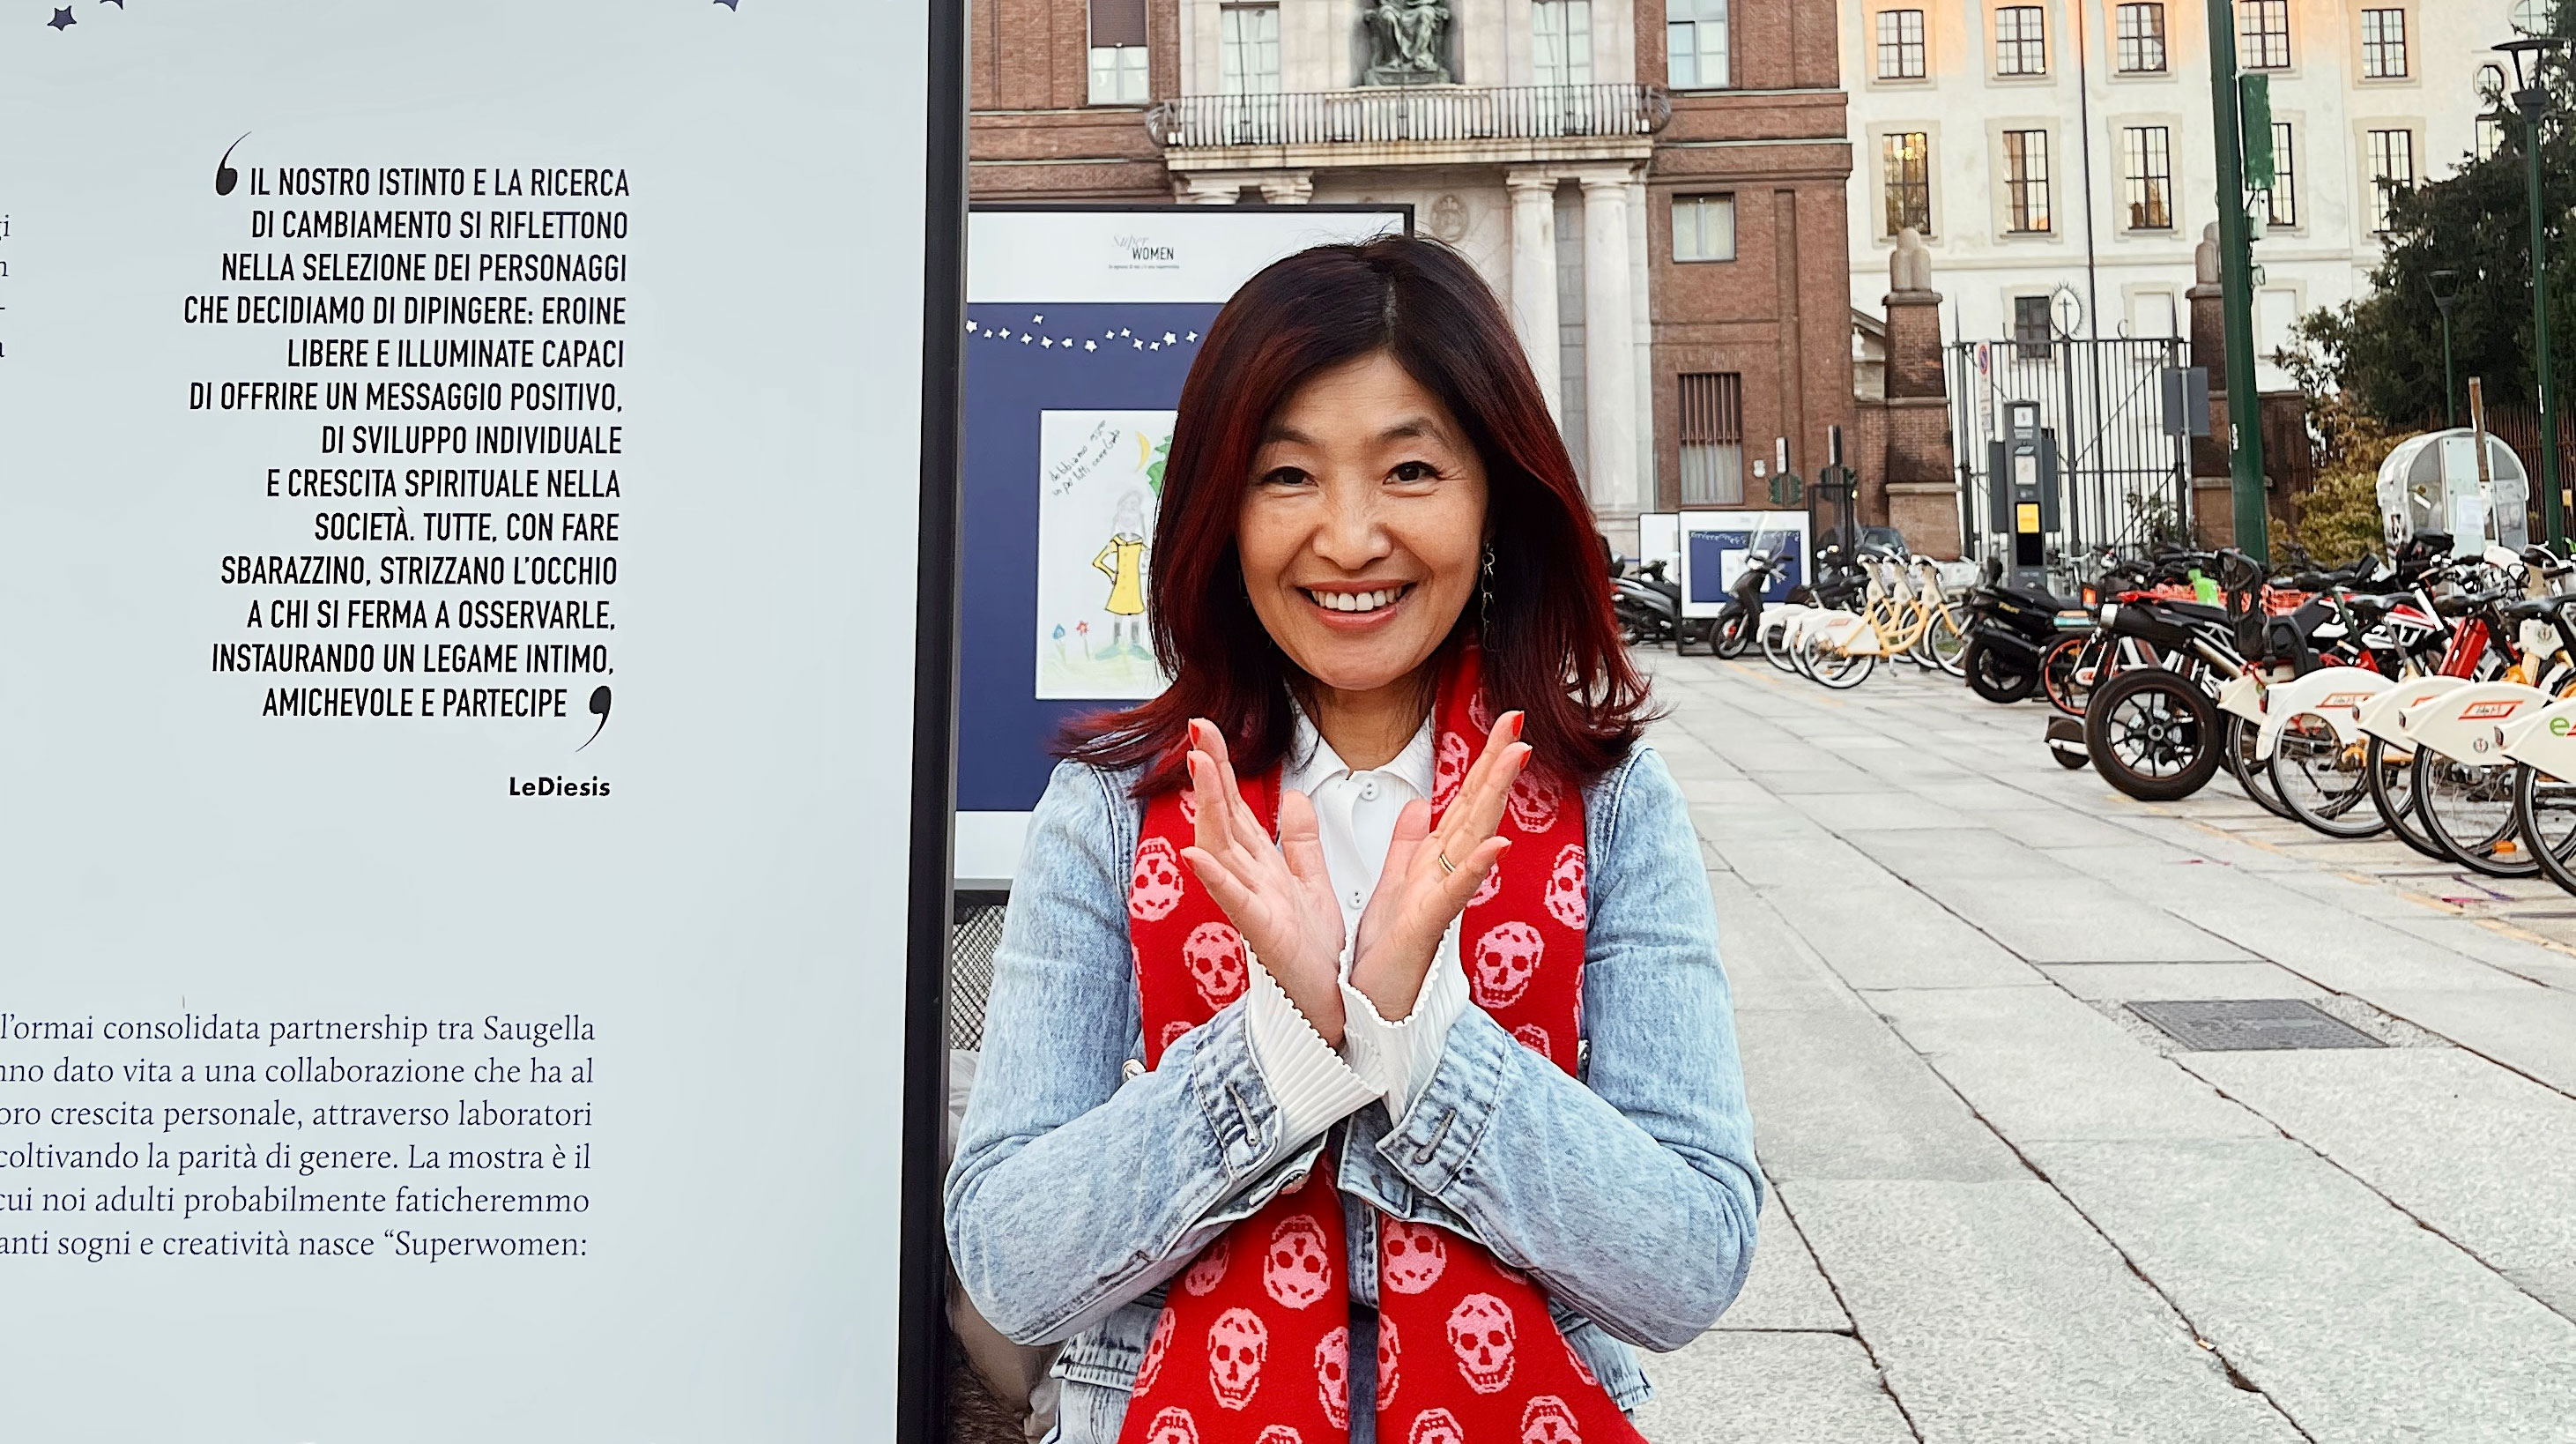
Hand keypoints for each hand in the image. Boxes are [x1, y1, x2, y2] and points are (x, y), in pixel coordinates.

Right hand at [1176, 719, 1350, 1046]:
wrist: (1330, 1009)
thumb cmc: (1315, 955)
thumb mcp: (1312, 884)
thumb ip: (1300, 842)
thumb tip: (1293, 797)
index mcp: (1264, 867)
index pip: (1238, 806)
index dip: (1223, 767)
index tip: (1207, 728)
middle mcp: (1251, 881)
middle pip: (1223, 817)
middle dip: (1209, 773)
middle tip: (1197, 729)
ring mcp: (1253, 906)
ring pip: (1222, 849)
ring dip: (1208, 808)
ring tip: (1198, 767)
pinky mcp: (1263, 934)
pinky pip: (1235, 902)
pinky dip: (1214, 878)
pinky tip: (1196, 855)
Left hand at [1348, 711, 1528, 1020]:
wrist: (1371, 1012)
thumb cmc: (1385, 957)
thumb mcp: (1393, 887)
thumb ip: (1407, 846)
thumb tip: (1419, 807)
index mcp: (1433, 863)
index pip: (1464, 801)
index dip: (1482, 761)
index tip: (1504, 721)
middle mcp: (1444, 877)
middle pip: (1476, 810)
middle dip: (1496, 765)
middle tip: (1517, 723)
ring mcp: (1440, 901)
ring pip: (1473, 840)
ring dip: (1494, 799)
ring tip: (1514, 758)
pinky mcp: (1426, 928)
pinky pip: (1453, 894)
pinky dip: (1476, 868)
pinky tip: (1495, 845)